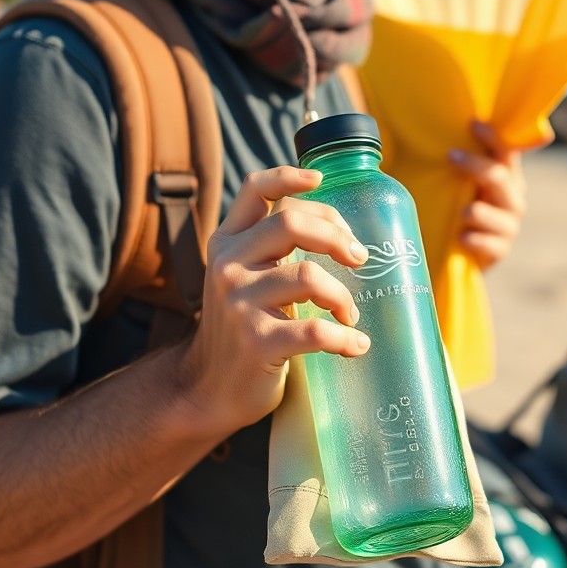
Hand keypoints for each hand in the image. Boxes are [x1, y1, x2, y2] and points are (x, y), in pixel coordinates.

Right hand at [178, 166, 371, 431]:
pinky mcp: (256, 341)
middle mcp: (228, 265)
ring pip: (310, 277)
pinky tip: (355, 346)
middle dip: (337, 237)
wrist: (208, 390)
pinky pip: (316, 330)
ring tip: (349, 316)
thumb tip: (341, 232)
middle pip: (291, 224)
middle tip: (358, 259)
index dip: (290, 177)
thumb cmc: (242, 329)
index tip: (322, 181)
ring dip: (343, 297)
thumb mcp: (244, 279)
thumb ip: (272, 251)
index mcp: (227, 243)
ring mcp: (238, 303)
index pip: (255, 190)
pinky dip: (346, 339)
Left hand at [448, 121, 527, 270]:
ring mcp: (507, 226)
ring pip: (501, 215)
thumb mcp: (449, 183)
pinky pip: (492, 245)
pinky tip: (463, 238)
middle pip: (501, 177)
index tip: (473, 124)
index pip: (505, 151)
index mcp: (503, 175)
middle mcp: (511, 197)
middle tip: (451, 156)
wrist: (456, 253)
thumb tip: (404, 129)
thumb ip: (443, 161)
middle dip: (477, 166)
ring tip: (465, 211)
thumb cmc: (450, 207)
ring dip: (481, 212)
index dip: (493, 137)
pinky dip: (478, 241)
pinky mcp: (499, 251)